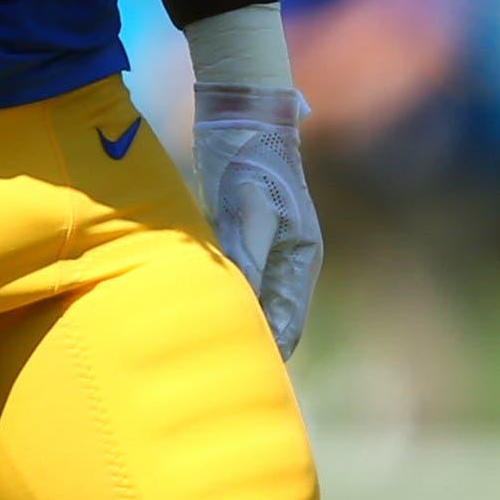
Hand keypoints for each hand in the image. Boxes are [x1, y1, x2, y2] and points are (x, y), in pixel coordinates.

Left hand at [193, 85, 321, 359]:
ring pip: (254, 303)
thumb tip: (242, 304)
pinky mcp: (244, 237)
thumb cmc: (251, 163)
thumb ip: (248, 259)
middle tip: (220, 376)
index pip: (288, 325)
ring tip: (207, 354)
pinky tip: (199, 315)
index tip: (245, 380)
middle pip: (273, 320)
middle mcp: (288, 262)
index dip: (270, 355)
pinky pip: (237, 282)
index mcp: (300, 261)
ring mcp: (268, 250)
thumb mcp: (250, 212)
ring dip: (238, 325)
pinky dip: (225, 300)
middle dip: (254, 347)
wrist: (244, 118)